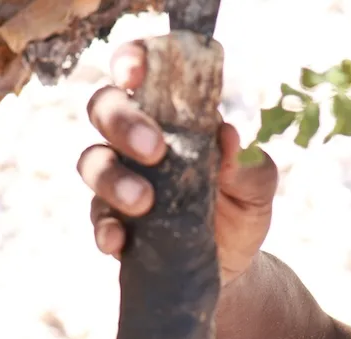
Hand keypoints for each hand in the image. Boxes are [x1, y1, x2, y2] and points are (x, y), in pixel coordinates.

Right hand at [78, 41, 278, 286]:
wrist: (235, 266)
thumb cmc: (241, 208)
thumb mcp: (258, 186)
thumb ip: (249, 163)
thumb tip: (230, 137)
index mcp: (172, 114)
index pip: (142, 72)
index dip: (131, 60)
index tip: (135, 71)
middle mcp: (136, 139)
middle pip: (105, 108)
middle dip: (122, 122)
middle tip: (154, 149)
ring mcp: (119, 180)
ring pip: (93, 161)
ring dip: (113, 178)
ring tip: (144, 201)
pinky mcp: (114, 223)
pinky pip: (97, 219)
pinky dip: (105, 228)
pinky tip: (119, 240)